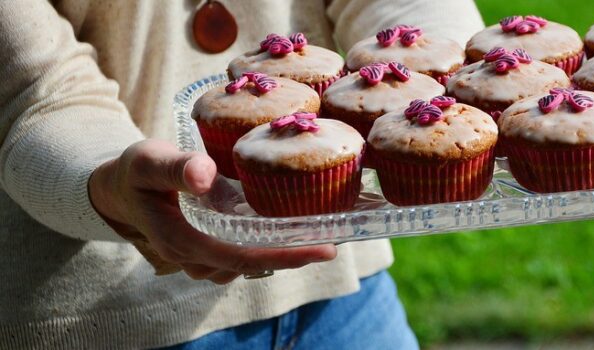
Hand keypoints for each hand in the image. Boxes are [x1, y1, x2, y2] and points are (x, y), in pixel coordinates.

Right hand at [88, 139, 336, 283]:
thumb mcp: (148, 161)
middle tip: (333, 241)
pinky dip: (268, 245)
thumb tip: (204, 177)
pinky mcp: (211, 249)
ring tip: (318, 233)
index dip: (285, 256)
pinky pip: (245, 254)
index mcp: (182, 241)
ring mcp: (202, 258)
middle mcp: (195, 258)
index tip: (324, 250)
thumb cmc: (136, 171)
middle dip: (294, 256)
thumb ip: (175, 168)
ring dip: (283, 252)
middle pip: (254, 265)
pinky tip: (291, 227)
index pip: (242, 257)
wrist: (119, 188)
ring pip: (251, 263)